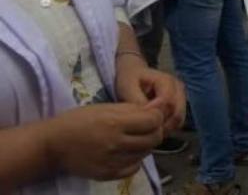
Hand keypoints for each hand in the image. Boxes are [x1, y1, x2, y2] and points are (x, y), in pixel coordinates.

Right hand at [43, 103, 163, 180]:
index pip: (153, 120)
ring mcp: (112, 161)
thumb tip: (159, 108)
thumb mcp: (105, 107)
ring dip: (145, 144)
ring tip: (134, 138)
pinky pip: (134, 167)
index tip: (151, 113)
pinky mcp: (108, 174)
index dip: (157, 115)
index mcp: (115, 122)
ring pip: (146, 153)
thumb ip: (133, 109)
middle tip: (146, 127)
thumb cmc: (78, 120)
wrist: (52, 145)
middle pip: (154, 138)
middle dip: (155, 130)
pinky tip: (126, 151)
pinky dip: (135, 159)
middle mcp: (116, 143)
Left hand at [115, 63, 186, 132]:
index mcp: (166, 80)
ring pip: (179, 119)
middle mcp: (178, 88)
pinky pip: (177, 122)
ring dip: (165, 128)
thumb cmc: (130, 79)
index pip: (167, 101)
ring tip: (147, 130)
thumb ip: (137, 100)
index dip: (155, 113)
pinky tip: (153, 128)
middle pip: (177, 113)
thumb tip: (147, 115)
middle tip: (144, 131)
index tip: (140, 120)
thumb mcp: (128, 86)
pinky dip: (167, 128)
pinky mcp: (179, 105)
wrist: (135, 73)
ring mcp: (181, 97)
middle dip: (161, 125)